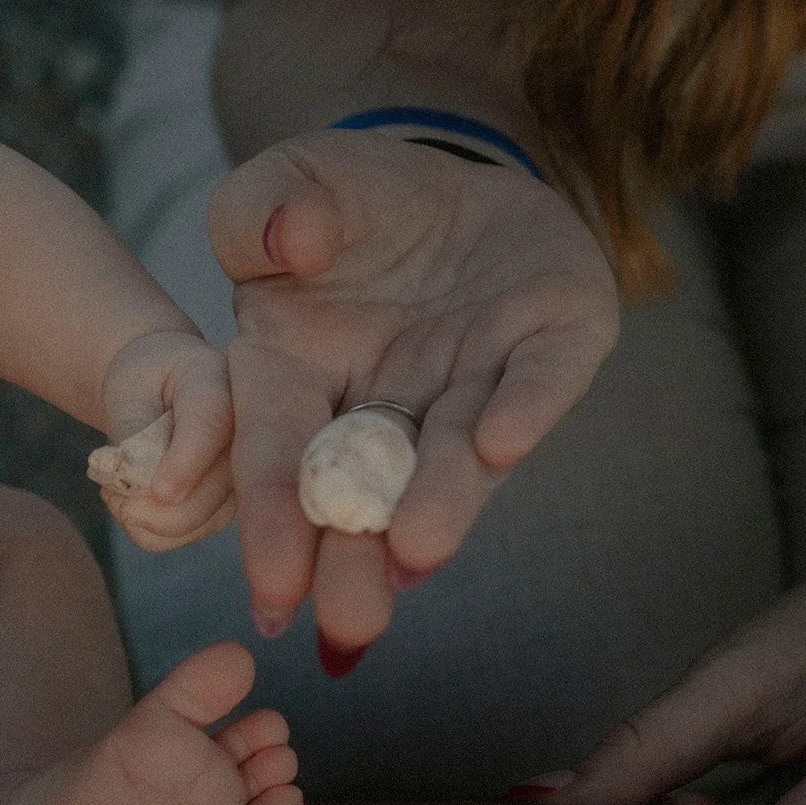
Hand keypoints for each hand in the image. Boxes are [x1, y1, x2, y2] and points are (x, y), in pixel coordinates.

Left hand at [98, 329, 237, 551]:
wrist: (162, 389)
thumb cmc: (145, 381)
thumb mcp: (130, 387)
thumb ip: (135, 428)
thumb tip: (142, 481)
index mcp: (222, 389)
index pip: (210, 427)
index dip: (186, 463)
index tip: (162, 492)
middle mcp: (243, 442)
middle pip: (205, 495)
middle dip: (145, 506)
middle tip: (109, 490)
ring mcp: (237, 482)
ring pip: (188, 525)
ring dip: (138, 517)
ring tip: (117, 488)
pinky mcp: (220, 510)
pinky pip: (176, 539)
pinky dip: (143, 529)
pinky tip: (133, 501)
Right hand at [208, 129, 616, 655]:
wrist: (451, 179)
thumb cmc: (343, 203)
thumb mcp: (280, 185)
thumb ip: (253, 211)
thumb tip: (285, 249)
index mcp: (294, 374)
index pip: (275, 453)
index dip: (270, 520)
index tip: (272, 588)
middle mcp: (382, 398)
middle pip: (365, 488)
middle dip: (357, 558)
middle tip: (350, 625)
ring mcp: (470, 376)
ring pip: (452, 451)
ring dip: (439, 501)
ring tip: (420, 548)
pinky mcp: (552, 339)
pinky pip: (542, 376)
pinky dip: (524, 408)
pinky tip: (500, 442)